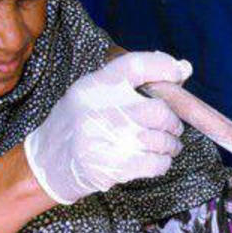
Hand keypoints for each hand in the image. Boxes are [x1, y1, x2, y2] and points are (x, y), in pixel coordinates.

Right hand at [24, 51, 189, 203]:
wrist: (47, 163)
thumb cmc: (78, 124)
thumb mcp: (94, 93)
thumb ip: (132, 80)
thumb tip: (184, 69)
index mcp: (94, 86)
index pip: (136, 65)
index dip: (163, 67)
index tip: (179, 73)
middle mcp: (100, 110)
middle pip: (159, 110)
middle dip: (172, 122)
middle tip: (171, 127)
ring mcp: (108, 140)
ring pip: (163, 140)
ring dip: (170, 145)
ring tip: (165, 145)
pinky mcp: (113, 167)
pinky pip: (157, 163)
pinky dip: (163, 162)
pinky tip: (155, 159)